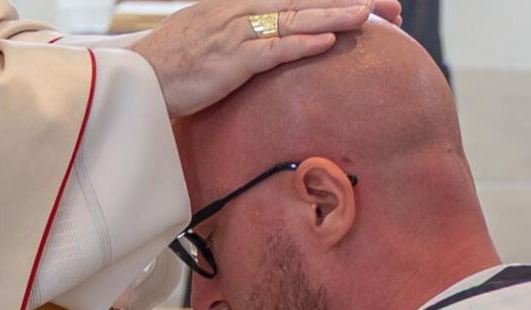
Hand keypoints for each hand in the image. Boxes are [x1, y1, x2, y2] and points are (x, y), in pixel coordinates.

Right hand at [130, 0, 403, 117]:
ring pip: (296, 19)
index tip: (373, 4)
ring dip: (335, 16)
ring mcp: (236, 32)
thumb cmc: (174, 65)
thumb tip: (276, 44)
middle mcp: (242, 10)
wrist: (138, 80)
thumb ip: (247, 36)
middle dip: (351, 3)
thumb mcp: (212, 38)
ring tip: (371, 14)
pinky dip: (301, 44)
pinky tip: (327, 43)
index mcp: (242, 4)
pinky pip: (272, 50)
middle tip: (392, 8)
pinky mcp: (230, 60)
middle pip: (307, 0)